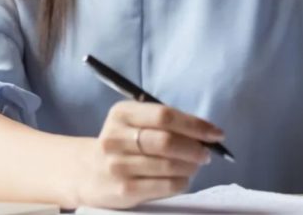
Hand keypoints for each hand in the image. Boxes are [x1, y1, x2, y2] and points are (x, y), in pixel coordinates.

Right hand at [73, 100, 222, 208]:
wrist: (86, 172)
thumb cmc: (122, 142)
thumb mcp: (133, 122)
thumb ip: (163, 122)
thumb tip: (205, 132)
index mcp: (121, 113)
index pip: (164, 115)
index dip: (194, 124)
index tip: (215, 133)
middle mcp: (116, 137)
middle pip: (167, 141)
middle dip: (195, 148)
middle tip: (206, 153)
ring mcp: (118, 165)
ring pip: (169, 165)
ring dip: (191, 166)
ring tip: (195, 165)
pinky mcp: (124, 190)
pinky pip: (165, 186)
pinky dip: (182, 182)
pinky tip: (183, 178)